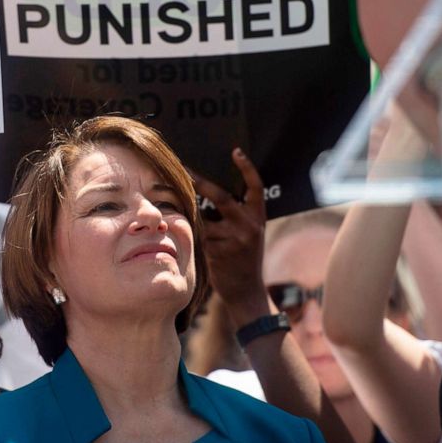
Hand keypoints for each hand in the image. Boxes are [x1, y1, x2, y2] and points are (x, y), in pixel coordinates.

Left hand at [192, 148, 271, 324]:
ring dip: (193, 220)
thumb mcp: (249, 233)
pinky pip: (198, 235)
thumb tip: (208, 193)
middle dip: (200, 183)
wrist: (246, 291)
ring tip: (188, 220)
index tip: (236, 151)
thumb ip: (236, 215)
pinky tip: (189, 239)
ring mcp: (234, 239)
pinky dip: (191, 234)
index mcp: (258, 217)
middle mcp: (249, 226)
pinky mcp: (218, 251)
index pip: (255, 187)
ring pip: (204, 220)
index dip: (247, 168)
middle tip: (183, 169)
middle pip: (221, 197)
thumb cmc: (243, 257)